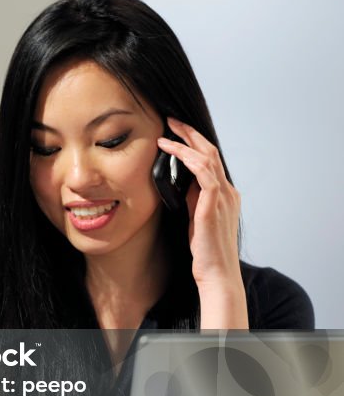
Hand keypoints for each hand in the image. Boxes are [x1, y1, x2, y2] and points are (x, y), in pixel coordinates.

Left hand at [157, 117, 241, 288]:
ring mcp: (223, 198)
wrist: (217, 274)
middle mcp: (228, 192)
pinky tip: (174, 151)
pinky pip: (204, 174)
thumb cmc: (205, 251)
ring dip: (186, 142)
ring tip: (167, 132)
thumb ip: (193, 199)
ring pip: (207, 158)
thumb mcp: (197, 218)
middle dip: (190, 133)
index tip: (176, 131)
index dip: (195, 142)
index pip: (211, 159)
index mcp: (225, 194)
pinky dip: (188, 159)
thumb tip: (181, 181)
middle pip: (211, 151)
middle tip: (171, 121)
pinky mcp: (214, 206)